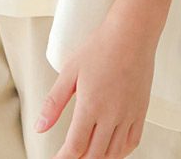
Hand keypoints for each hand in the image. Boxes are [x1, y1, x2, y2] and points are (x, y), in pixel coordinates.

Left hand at [33, 14, 156, 157]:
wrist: (132, 34)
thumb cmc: (100, 48)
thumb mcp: (70, 71)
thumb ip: (54, 103)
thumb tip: (39, 127)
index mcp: (91, 106)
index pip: (75, 147)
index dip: (63, 158)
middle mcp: (112, 116)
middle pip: (94, 155)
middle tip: (70, 156)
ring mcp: (129, 115)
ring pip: (114, 153)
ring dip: (98, 158)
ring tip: (87, 154)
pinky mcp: (141, 111)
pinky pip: (132, 142)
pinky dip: (120, 152)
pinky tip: (110, 148)